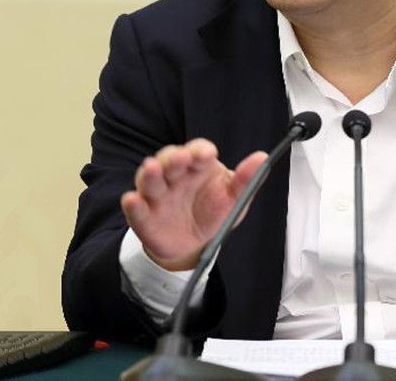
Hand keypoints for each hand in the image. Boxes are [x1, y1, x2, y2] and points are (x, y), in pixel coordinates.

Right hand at [120, 138, 266, 270]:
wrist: (194, 244)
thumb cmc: (213, 212)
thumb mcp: (233, 198)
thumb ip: (245, 180)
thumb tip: (262, 158)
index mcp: (198, 166)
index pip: (197, 151)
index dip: (200, 151)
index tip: (207, 154)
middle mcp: (175, 176)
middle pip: (170, 160)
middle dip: (174, 158)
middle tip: (181, 158)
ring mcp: (157, 195)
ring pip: (150, 179)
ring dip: (150, 173)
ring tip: (152, 168)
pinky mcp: (144, 216)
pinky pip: (136, 208)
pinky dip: (133, 204)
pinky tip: (133, 199)